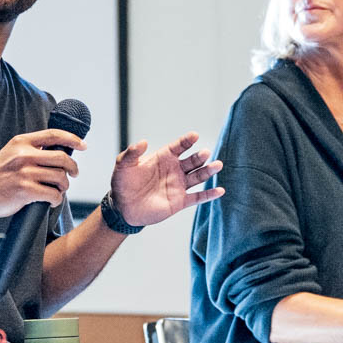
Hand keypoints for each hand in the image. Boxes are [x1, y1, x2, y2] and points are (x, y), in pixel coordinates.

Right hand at [0, 128, 85, 215]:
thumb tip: (59, 152)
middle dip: (72, 168)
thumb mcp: (11, 154)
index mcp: (21, 142)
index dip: (72, 138)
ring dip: (64, 186)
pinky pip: (53, 194)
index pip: (53, 135)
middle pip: (62, 157)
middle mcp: (24, 155)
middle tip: (73, 174)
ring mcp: (24, 172)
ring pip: (60, 177)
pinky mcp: (25, 190)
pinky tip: (51, 200)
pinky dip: (57, 199)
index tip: (83, 145)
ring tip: (58, 190)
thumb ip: (31, 150)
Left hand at [108, 132, 222, 227]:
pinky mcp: (180, 201)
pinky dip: (209, 195)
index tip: (194, 135)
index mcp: (164, 157)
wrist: (123, 207)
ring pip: (198, 176)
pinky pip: (197, 197)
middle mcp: (175, 170)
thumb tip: (143, 141)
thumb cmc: (123, 183)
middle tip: (205, 153)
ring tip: (217, 165)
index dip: (186, 141)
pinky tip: (220, 191)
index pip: (179, 146)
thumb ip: (132, 153)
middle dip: (199, 157)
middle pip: (192, 161)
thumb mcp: (123, 165)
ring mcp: (179, 185)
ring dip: (208, 171)